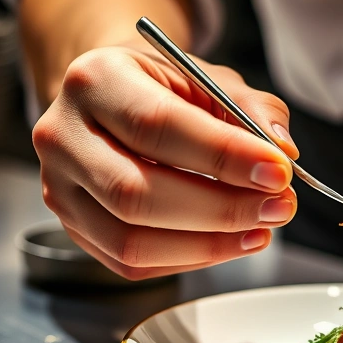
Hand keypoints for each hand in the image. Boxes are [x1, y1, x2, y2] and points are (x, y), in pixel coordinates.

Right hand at [34, 42, 298, 278]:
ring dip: (209, 243)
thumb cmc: (165, 90)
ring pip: (131, 240)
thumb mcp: (210, 79)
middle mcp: (62, 135)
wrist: (116, 103)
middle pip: (137, 192)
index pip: (156, 125)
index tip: (278, 171)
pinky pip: (131, 264)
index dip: (222, 155)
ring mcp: (59, 189)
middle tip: (278, 206)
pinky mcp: (74, 229)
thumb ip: (251, 109)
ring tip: (261, 227)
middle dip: (221, 208)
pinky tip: (229, 241)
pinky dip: (190, 259)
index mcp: (94, 80)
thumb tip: (282, 150)